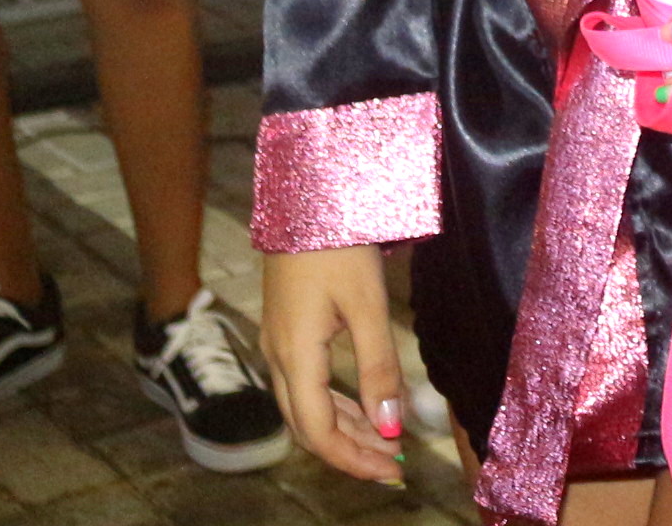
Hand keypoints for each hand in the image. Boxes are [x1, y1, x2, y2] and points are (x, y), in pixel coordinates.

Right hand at [258, 244, 405, 484]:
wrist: (306, 198)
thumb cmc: (338, 244)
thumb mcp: (367, 305)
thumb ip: (379, 366)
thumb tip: (388, 427)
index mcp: (294, 356)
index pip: (318, 432)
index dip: (354, 460)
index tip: (393, 472)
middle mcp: (277, 358)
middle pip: (308, 427)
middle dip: (351, 453)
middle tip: (394, 466)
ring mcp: (278, 345)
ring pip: (306, 408)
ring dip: (345, 430)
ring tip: (386, 445)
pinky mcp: (287, 332)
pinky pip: (306, 386)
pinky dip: (336, 405)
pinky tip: (363, 410)